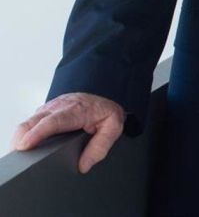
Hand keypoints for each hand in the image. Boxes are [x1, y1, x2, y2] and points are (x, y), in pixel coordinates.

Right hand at [9, 92, 125, 173]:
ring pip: (30, 120)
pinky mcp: (47, 109)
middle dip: (22, 137)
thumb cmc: (108, 113)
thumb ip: (100, 147)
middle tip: (17, 155)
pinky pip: (32, 120)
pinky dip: (25, 132)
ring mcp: (53, 106)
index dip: (37, 133)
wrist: (106, 100)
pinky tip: (26, 145)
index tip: (24, 145)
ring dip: (21, 135)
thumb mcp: (114, 128)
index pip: (53, 121)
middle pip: (35, 120)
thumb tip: (83, 165)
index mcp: (78, 110)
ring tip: (19, 154)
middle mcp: (62, 105)